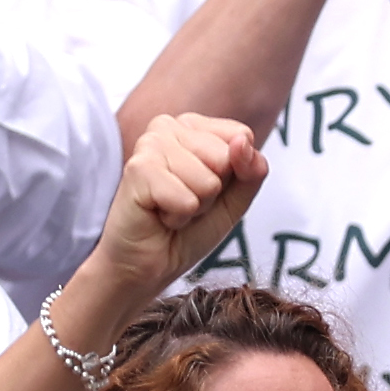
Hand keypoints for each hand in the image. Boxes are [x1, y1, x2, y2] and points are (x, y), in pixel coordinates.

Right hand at [84, 112, 264, 318]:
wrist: (150, 264)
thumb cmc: (189, 228)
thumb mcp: (236, 199)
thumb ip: (251, 170)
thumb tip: (242, 142)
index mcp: (193, 126)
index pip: (241, 136)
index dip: (235, 174)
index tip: (207, 189)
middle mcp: (168, 126)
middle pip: (226, 157)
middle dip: (214, 192)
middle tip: (186, 201)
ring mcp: (150, 144)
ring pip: (208, 180)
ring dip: (196, 206)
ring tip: (171, 208)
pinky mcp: (137, 168)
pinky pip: (187, 198)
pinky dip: (179, 216)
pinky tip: (159, 214)